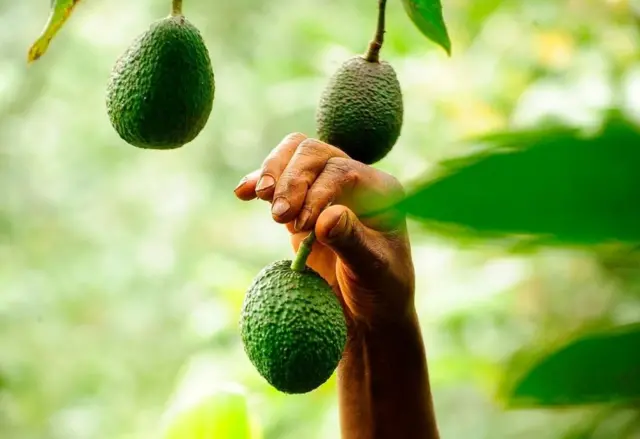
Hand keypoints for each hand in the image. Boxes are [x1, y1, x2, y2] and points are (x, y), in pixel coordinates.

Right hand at [233, 133, 415, 329]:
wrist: (366, 309)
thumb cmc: (379, 290)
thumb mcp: (372, 271)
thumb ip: (352, 242)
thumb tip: (327, 217)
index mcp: (380, 191)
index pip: (343, 171)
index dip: (317, 192)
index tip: (303, 226)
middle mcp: (354, 180)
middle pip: (315, 153)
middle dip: (292, 179)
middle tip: (280, 216)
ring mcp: (326, 187)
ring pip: (295, 154)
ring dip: (273, 172)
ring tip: (263, 199)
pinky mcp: (301, 202)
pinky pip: (278, 177)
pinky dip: (258, 180)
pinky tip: (242, 193)